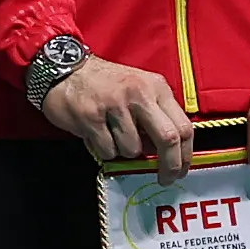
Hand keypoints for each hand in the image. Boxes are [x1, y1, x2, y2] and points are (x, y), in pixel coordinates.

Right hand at [36, 52, 196, 178]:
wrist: (64, 69)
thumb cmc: (105, 84)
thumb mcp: (139, 90)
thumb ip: (156, 117)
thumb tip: (166, 153)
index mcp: (156, 87)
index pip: (183, 126)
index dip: (185, 156)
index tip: (180, 171)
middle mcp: (139, 94)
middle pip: (168, 139)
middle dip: (168, 165)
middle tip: (163, 179)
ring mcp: (115, 105)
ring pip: (133, 149)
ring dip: (124, 152)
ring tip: (111, 135)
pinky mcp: (91, 116)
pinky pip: (107, 151)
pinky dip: (104, 150)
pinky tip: (97, 133)